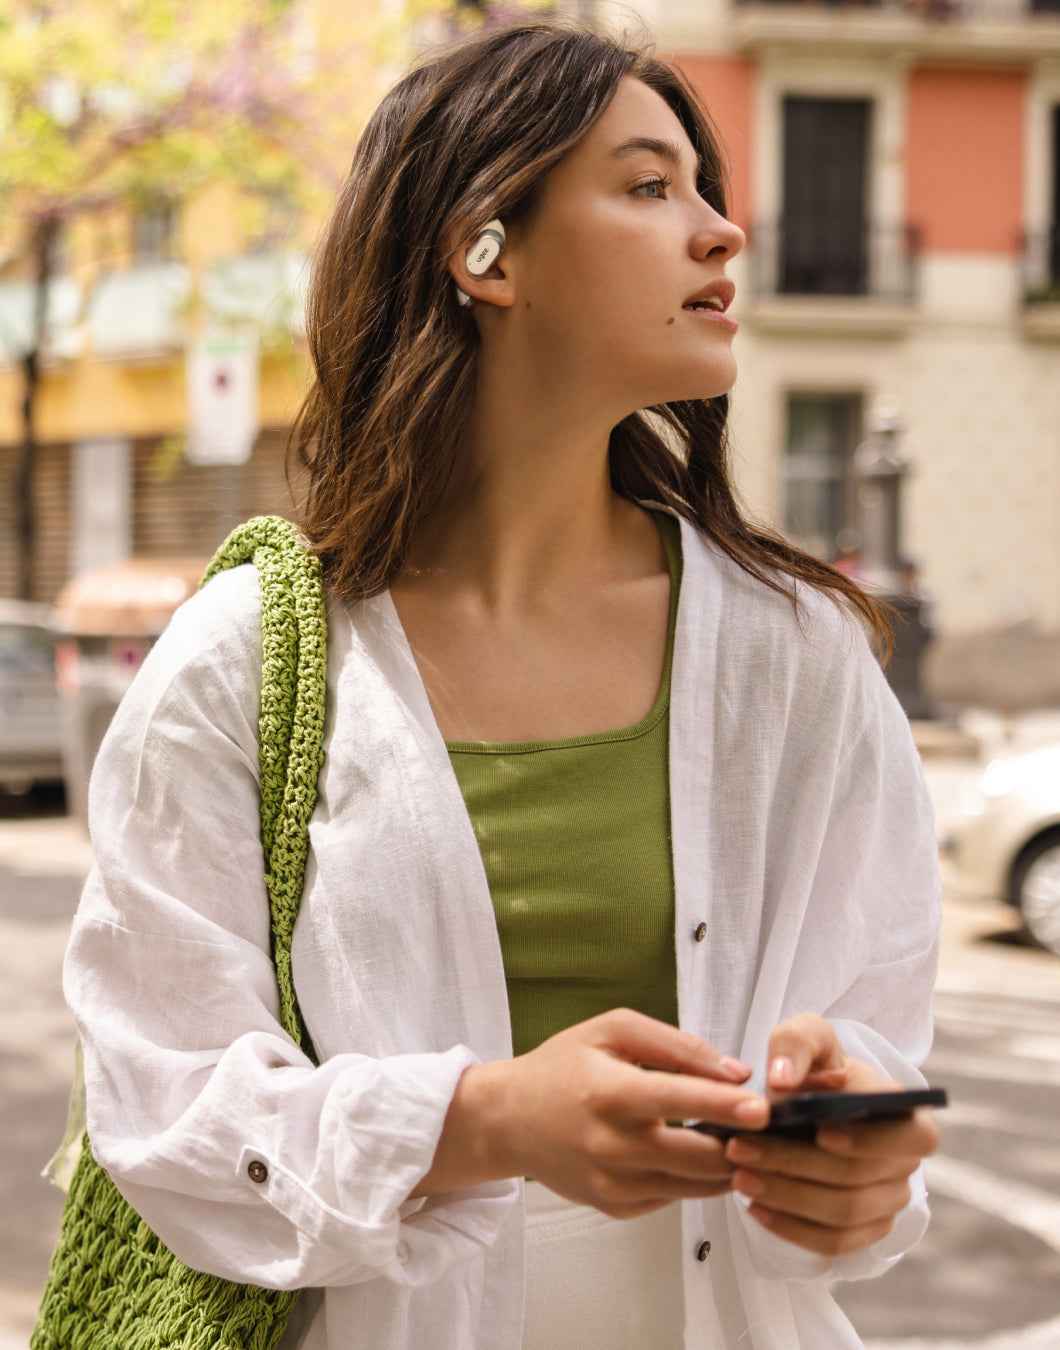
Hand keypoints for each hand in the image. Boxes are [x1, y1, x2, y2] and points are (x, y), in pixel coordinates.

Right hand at [412, 1008, 768, 1217]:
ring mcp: (612, 1182)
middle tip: (769, 1129)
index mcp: (609, 1093)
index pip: (676, 1101)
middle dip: (741, 1145)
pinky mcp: (615, 1206)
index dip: (723, 1106)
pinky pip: (674, 1199)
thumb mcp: (612, 1031)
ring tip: (745, 1140)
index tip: (762, 1107)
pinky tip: (701, 1156)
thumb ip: (675, 1045)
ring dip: (727, 1165)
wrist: (509, 1119)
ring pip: (693, 1186)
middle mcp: (610, 1145)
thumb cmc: (562, 1067)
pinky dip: (695, 1180)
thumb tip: (733, 1071)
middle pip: (696, 1158)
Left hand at [725, 1013, 939, 1254]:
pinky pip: (832, 1244)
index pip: (913, 1138)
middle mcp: (905, 1165)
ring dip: (786, 1197)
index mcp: (908, 1117)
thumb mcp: (806, 1038)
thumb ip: (795, 1043)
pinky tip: (755, 1206)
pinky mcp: (862, 1232)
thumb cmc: (816, 1069)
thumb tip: (783, 1078)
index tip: (820, 1132)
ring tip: (739, 1175)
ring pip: (842, 1214)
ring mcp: (886, 1204)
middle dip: (796, 1164)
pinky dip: (791, 1228)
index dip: (870, 1140)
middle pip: (858, 1179)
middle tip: (742, 1149)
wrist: (807, 1105)